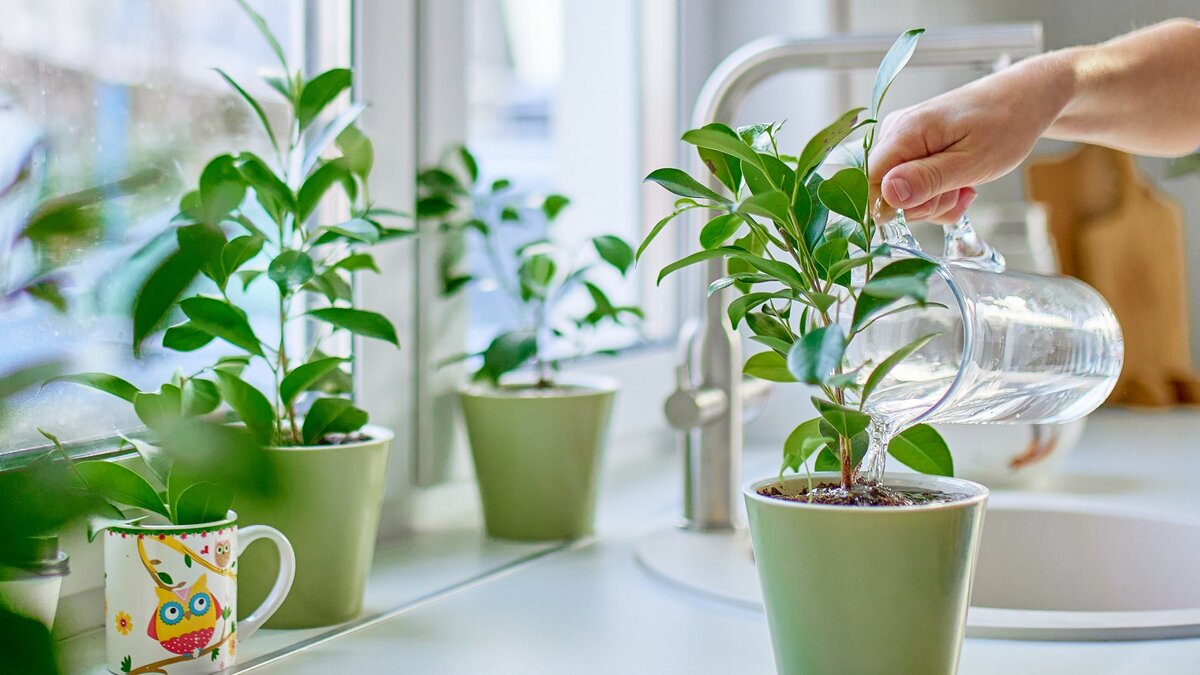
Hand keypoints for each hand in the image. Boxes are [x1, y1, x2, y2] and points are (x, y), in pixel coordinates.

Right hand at [868, 53, 1072, 223]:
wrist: (1024, 98)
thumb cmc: (1006, 124)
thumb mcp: (971, 161)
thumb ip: (927, 180)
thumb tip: (885, 197)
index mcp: (904, 132)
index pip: (867, 183)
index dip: (892, 207)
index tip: (931, 204)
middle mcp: (894, 133)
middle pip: (884, 193)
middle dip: (922, 204)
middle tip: (958, 191)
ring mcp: (902, 140)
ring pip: (900, 194)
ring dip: (934, 201)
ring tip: (964, 185)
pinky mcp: (912, 147)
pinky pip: (912, 184)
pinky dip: (936, 193)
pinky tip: (959, 183)